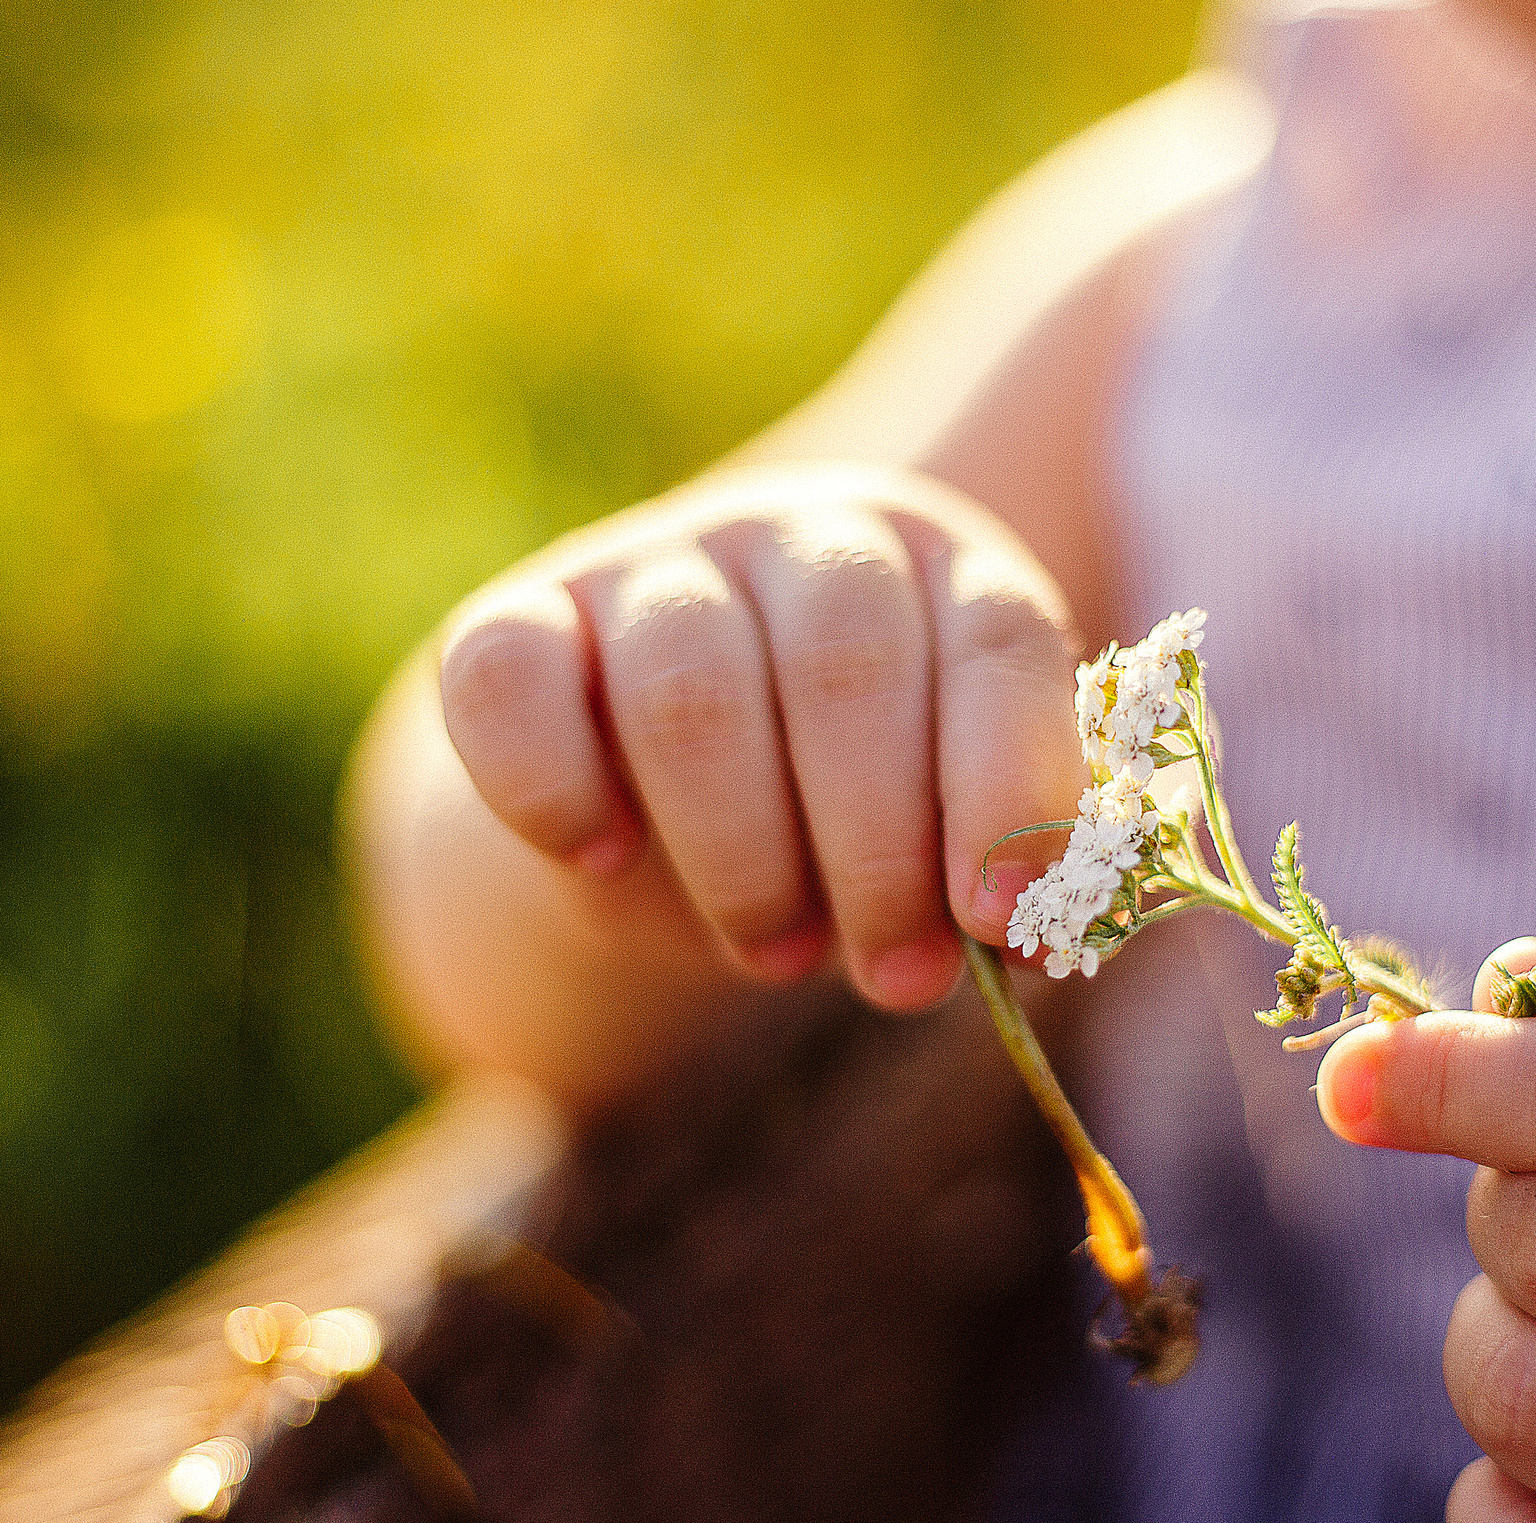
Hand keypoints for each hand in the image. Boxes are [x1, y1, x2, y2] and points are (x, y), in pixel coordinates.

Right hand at [435, 462, 1085, 1009]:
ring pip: (690, 686)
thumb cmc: (849, 826)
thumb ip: (994, 872)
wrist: (668, 810)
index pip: (997, 644)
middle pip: (845, 666)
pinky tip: (601, 857)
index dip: (1008, 786)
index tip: (995, 920)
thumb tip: (1024, 932)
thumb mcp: (942, 842)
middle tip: (892, 973)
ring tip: (776, 950)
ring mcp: (656, 561)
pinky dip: (553, 789)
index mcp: (945, 569)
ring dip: (743, 854)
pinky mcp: (518, 615)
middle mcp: (806, 535)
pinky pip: (511, 683)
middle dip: (875, 851)